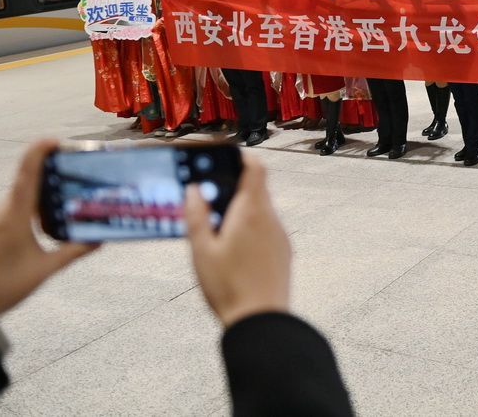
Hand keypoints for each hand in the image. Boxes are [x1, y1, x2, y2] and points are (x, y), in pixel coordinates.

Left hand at [0, 140, 98, 314]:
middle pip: (25, 186)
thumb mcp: (44, 270)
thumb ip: (73, 252)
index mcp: (14, 214)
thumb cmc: (5, 285)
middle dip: (47, 181)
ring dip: (35, 202)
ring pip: (16, 202)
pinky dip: (22, 215)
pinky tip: (33, 233)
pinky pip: (5, 214)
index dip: (39, 151)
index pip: (27, 172)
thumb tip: (100, 239)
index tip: (56, 141)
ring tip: (56, 212)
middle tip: (71, 184)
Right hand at [186, 154, 289, 327]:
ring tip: (216, 228)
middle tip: (208, 196)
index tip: (224, 154)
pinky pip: (266, 229)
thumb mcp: (201, 250)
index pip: (255, 167)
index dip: (241, 156)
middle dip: (233, 188)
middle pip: (256, 189)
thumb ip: (196, 215)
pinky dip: (250, 228)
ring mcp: (280, 236)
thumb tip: (194, 189)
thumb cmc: (228, 287)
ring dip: (241, 211)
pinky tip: (232, 249)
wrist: (261, 322)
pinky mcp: (284, 253)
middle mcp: (271, 219)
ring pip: (261, 211)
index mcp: (252, 211)